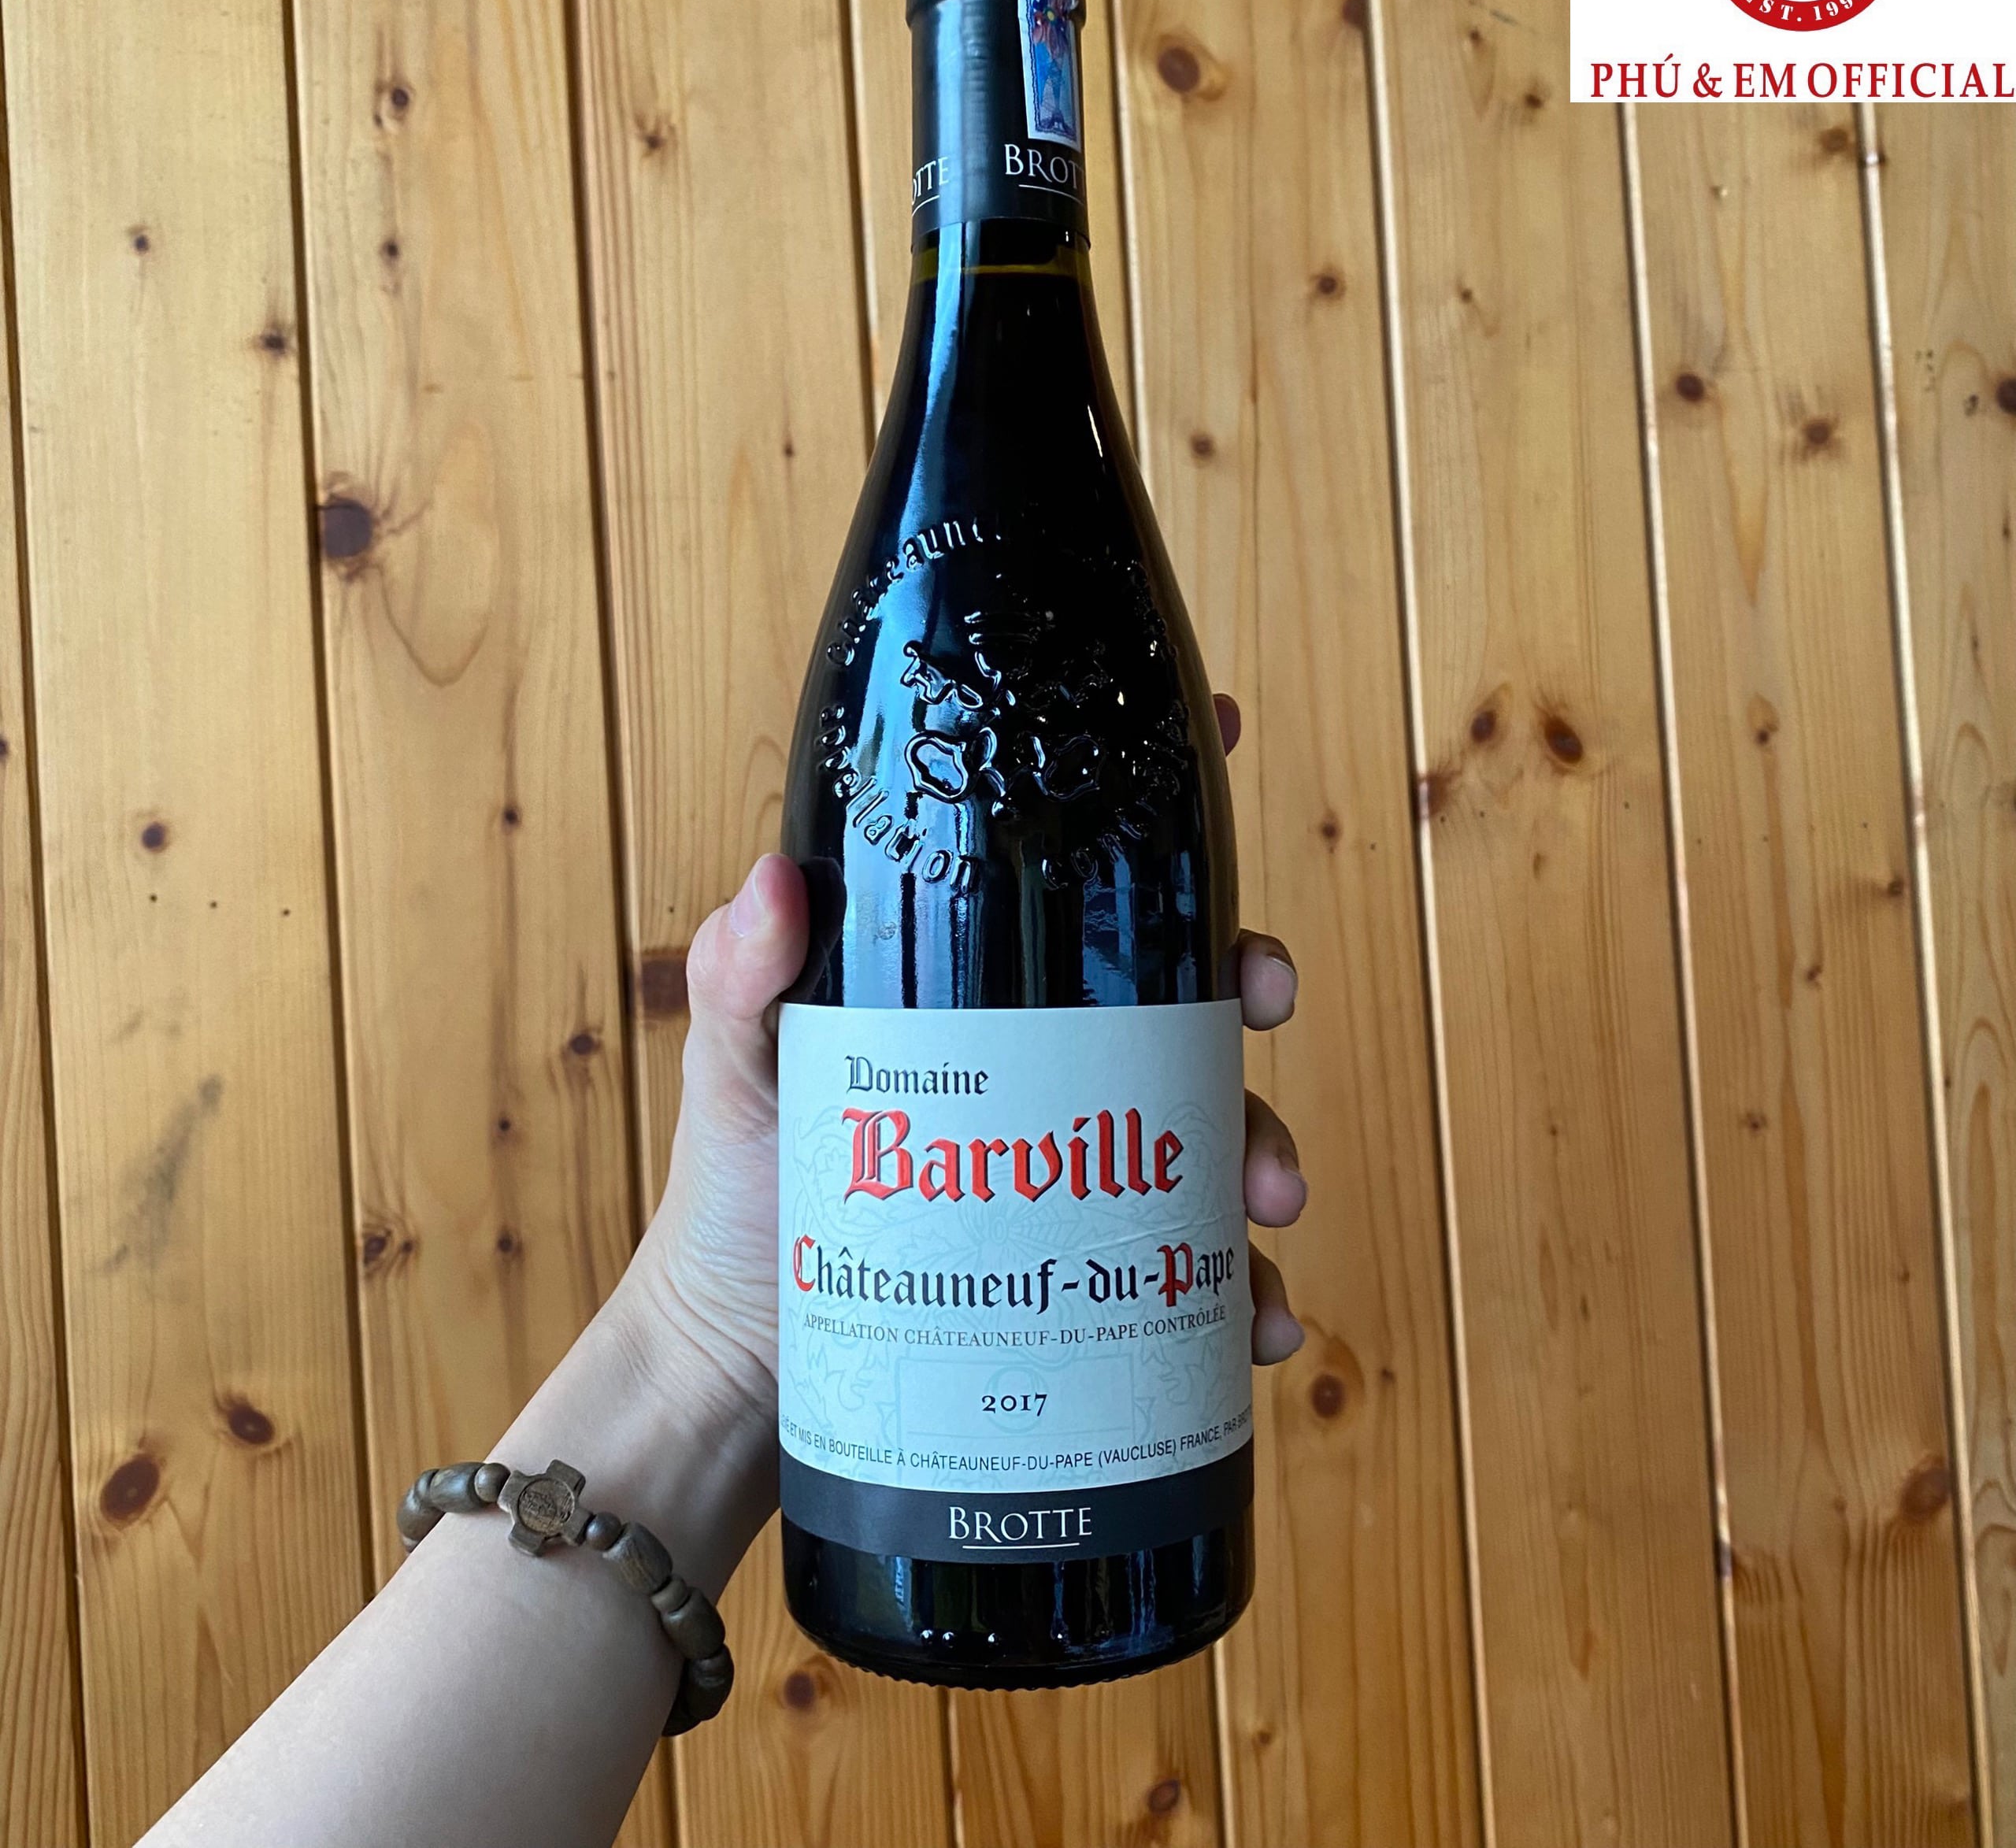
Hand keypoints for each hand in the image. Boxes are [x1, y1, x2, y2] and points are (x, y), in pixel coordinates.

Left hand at [616, 689, 1306, 1418]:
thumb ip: (742, 976)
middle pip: (1181, 993)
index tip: (1223, 736)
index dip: (1155, 805)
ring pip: (1212, 1128)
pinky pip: (1194, 1273)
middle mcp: (1048, 1063)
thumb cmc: (740, 1190)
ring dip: (1264, 1148)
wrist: (741, 1352)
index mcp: (980, 989)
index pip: (1077, 878)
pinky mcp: (1093, 1266)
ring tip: (1267, 1198)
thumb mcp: (738, 1067)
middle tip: (1265, 1003)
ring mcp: (1081, 1165)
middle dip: (1248, 984)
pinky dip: (1246, 1294)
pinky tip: (1258, 1318)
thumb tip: (773, 879)